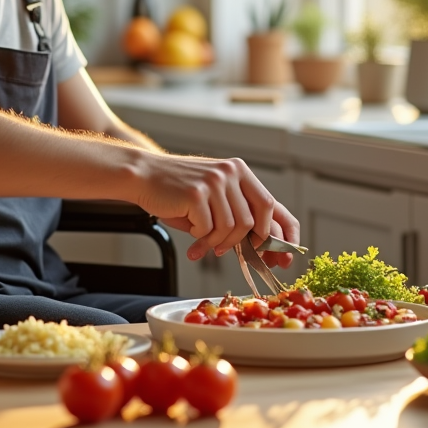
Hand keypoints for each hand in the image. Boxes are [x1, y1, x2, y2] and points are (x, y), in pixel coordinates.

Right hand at [132, 154, 298, 263]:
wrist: (144, 176)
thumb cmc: (179, 192)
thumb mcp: (215, 195)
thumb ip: (239, 211)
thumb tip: (266, 245)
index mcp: (240, 171)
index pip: (272, 204)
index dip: (282, 233)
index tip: (283, 256)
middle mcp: (230, 172)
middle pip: (253, 220)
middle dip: (244, 243)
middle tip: (228, 250)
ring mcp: (214, 182)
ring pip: (231, 228)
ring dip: (216, 241)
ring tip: (202, 239)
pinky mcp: (197, 194)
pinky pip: (208, 229)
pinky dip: (200, 238)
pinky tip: (190, 230)